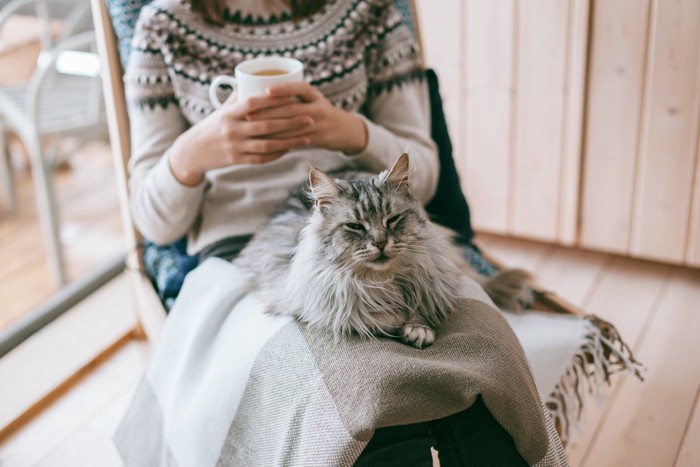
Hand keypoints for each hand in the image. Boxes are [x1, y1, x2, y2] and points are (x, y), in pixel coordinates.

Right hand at [169, 94, 313, 185]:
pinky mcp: (237, 160)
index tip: (294, 97)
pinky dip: (278, 154)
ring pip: (268, 145)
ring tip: (308, 137)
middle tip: (309, 117)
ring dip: (290, 141)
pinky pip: (262, 158)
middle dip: (291, 122)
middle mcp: (232, 130)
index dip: (274, 100)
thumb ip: (240, 99)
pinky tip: (291, 149)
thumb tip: (258, 80)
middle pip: (266, 125)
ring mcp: (235, 146)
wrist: (193, 151)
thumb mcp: (222, 111)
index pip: (253, 103)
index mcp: (228, 113)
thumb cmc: (212, 126)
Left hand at [248, 82, 367, 154]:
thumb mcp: (312, 99)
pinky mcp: (317, 139)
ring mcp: (319, 125)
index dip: (284, 89)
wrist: (345, 130)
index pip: (301, 88)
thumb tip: (259, 90)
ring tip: (253, 129)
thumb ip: (292, 95)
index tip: (267, 90)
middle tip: (248, 115)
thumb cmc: (320, 111)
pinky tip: (266, 142)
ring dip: (271, 129)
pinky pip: (296, 141)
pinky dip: (280, 141)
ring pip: (291, 127)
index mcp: (316, 95)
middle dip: (269, 112)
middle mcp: (319, 109)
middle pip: (292, 109)